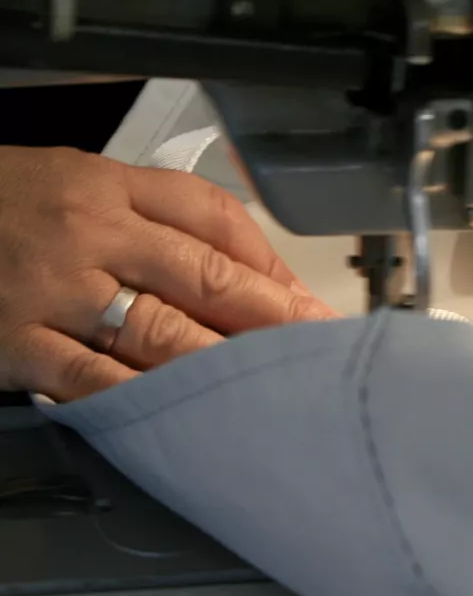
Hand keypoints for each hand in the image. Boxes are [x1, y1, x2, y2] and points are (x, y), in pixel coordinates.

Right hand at [0, 146, 336, 400]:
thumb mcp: (75, 179)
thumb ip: (150, 212)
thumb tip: (230, 258)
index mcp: (108, 185)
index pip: (210, 213)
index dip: (266, 257)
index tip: (302, 294)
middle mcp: (90, 232)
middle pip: (203, 272)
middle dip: (271, 313)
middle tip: (320, 343)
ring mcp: (54, 289)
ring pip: (160, 329)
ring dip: (226, 361)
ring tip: (277, 384)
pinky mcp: (15, 342)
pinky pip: (91, 377)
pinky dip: (144, 398)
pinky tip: (187, 416)